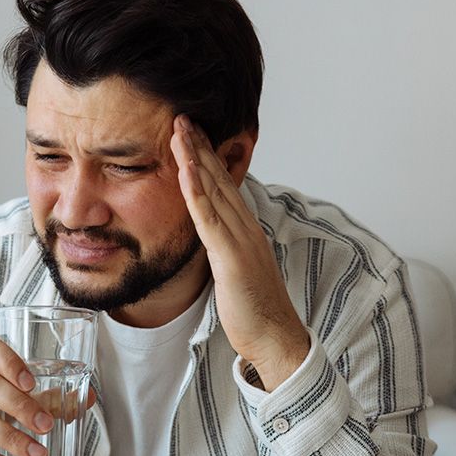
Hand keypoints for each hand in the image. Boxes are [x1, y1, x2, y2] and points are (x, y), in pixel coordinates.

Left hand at [170, 114, 309, 390]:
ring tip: (179, 130)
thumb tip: (207, 237)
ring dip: (196, 158)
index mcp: (244, 230)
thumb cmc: (254, 310)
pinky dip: (197, 194)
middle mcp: (245, 227)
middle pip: (219, 178)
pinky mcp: (232, 258)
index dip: (205, 156)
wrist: (276, 340)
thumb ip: (221, 248)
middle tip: (180, 115)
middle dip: (199, 146)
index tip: (188, 132)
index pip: (222, 185)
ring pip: (215, 191)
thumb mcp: (233, 270)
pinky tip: (185, 172)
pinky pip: (211, 220)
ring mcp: (241, 240)